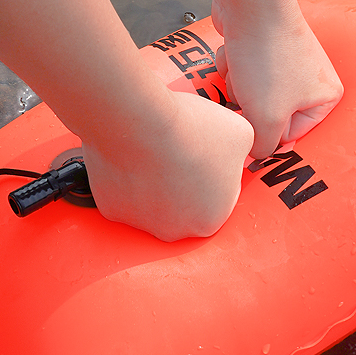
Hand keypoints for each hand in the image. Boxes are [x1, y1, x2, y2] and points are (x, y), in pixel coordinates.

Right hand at [82, 91, 253, 241]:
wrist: (140, 122)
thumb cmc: (195, 129)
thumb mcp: (242, 134)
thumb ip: (245, 150)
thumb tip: (239, 152)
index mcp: (211, 221)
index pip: (218, 197)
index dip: (213, 169)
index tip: (205, 148)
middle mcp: (174, 232)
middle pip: (183, 205)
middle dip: (183, 181)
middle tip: (178, 148)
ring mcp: (139, 224)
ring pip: (150, 202)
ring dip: (153, 181)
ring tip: (153, 147)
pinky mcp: (110, 210)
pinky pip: (121, 194)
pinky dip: (125, 176)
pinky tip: (129, 153)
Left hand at [213, 0, 343, 158]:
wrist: (250, 2)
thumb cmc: (266, 60)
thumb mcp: (268, 118)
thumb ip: (264, 148)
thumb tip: (255, 159)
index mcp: (326, 97)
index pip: (288, 138)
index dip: (265, 132)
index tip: (254, 120)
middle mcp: (310, 80)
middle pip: (266, 118)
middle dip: (249, 107)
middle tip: (252, 89)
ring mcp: (284, 63)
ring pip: (248, 97)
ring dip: (237, 87)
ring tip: (244, 67)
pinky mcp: (260, 49)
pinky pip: (240, 74)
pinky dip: (231, 65)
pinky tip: (236, 50)